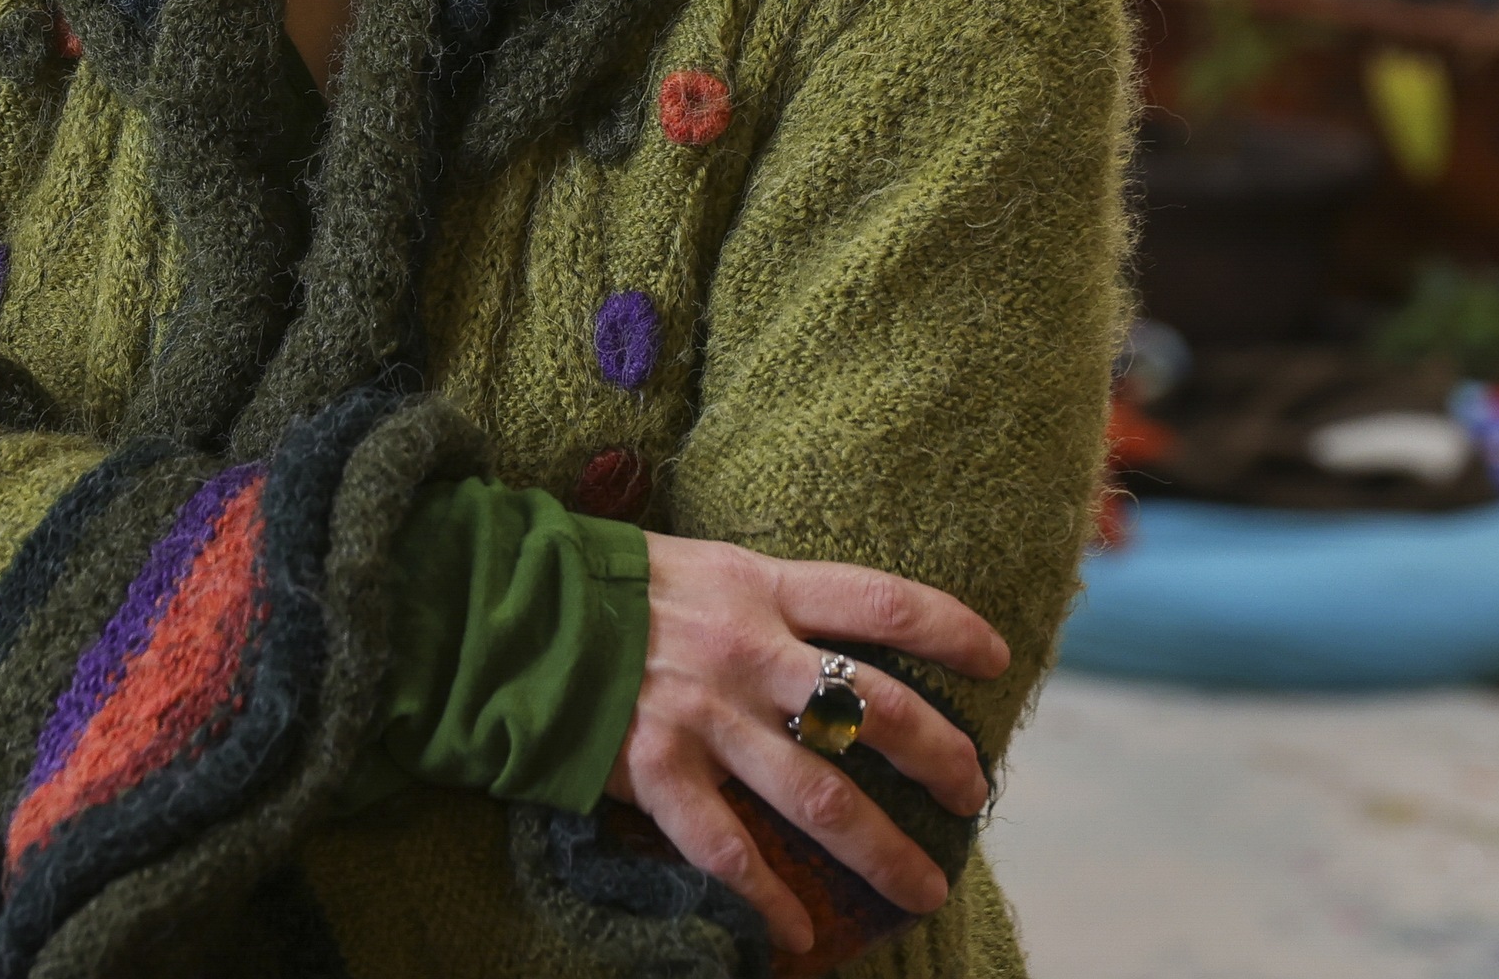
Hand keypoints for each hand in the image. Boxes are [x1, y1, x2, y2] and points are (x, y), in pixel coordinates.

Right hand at [606, 537, 1006, 958]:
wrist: (502, 608)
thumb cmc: (604, 585)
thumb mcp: (700, 565)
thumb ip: (764, 600)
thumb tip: (829, 637)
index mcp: (760, 586)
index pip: (881, 600)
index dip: (949, 629)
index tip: (996, 659)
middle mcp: (746, 650)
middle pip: (873, 709)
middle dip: (939, 756)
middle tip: (974, 794)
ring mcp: (703, 714)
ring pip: (819, 793)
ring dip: (882, 850)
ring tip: (925, 891)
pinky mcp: (654, 767)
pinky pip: (726, 848)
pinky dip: (766, 897)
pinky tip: (796, 934)